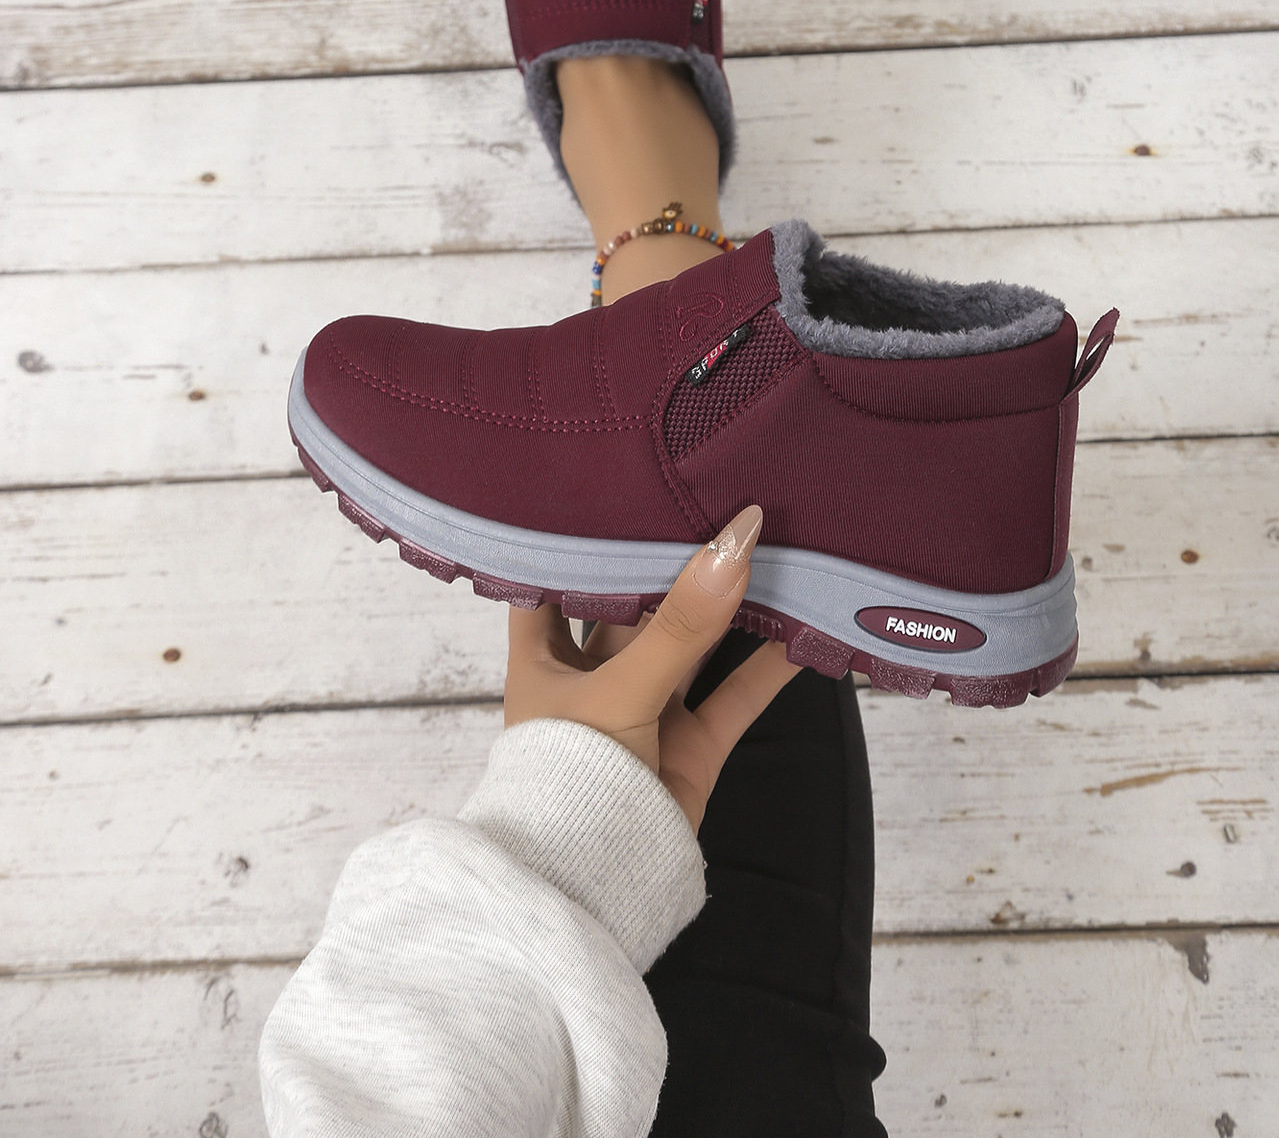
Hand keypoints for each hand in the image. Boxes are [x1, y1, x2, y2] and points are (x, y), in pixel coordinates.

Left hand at [504, 504, 799, 830]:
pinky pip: (734, 696)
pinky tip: (805, 630)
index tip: (615, 488)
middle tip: (714, 502)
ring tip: (771, 550)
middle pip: (634, 605)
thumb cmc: (571, 776)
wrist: (591, 887)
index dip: (577, 537)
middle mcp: (592, 678)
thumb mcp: (621, 688)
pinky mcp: (689, 748)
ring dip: (728, 608)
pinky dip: (769, 668)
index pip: (551, 578)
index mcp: (543, 657)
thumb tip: (733, 542)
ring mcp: (644, 712)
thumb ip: (682, 624)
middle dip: (672, 564)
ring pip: (692, 646)